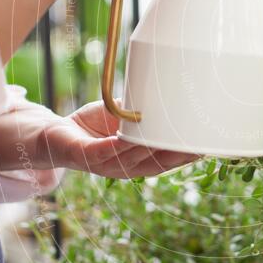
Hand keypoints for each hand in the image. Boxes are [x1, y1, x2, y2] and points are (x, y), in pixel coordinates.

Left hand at [40, 100, 199, 177]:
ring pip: (135, 159)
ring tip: (173, 134)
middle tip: (199, 140)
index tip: (209, 144)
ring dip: (154, 147)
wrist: (53, 135)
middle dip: (178, 153)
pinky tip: (134, 136)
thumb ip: (144, 112)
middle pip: (157, 163)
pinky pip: (107, 151)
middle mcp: (125, 169)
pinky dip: (122, 145)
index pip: (168, 162)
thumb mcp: (125, 116)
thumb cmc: (92, 126)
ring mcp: (105, 166)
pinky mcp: (85, 157)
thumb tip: (169, 93)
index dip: (188, 155)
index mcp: (138, 162)